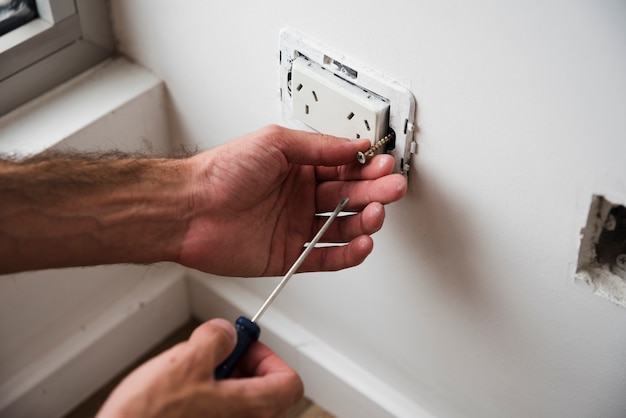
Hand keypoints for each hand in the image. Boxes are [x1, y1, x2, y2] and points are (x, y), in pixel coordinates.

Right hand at [96, 319, 303, 417]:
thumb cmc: (150, 417)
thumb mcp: (187, 361)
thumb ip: (215, 339)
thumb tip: (224, 332)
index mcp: (251, 409)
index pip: (289, 383)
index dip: (270, 357)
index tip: (246, 346)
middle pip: (264, 391)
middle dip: (240, 365)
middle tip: (217, 353)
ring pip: (238, 402)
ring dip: (220, 380)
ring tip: (190, 372)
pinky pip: (217, 413)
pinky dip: (205, 398)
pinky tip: (178, 390)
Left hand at [177, 125, 406, 275]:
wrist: (189, 210)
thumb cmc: (221, 172)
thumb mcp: (274, 142)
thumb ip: (319, 147)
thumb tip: (353, 145)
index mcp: (297, 168)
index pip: (343, 167)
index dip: (366, 167)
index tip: (384, 164)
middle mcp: (299, 197)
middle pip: (348, 196)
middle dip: (374, 192)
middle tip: (393, 188)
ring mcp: (295, 227)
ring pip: (341, 227)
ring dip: (365, 221)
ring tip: (377, 214)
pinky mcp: (288, 255)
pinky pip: (325, 257)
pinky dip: (347, 253)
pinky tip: (362, 243)